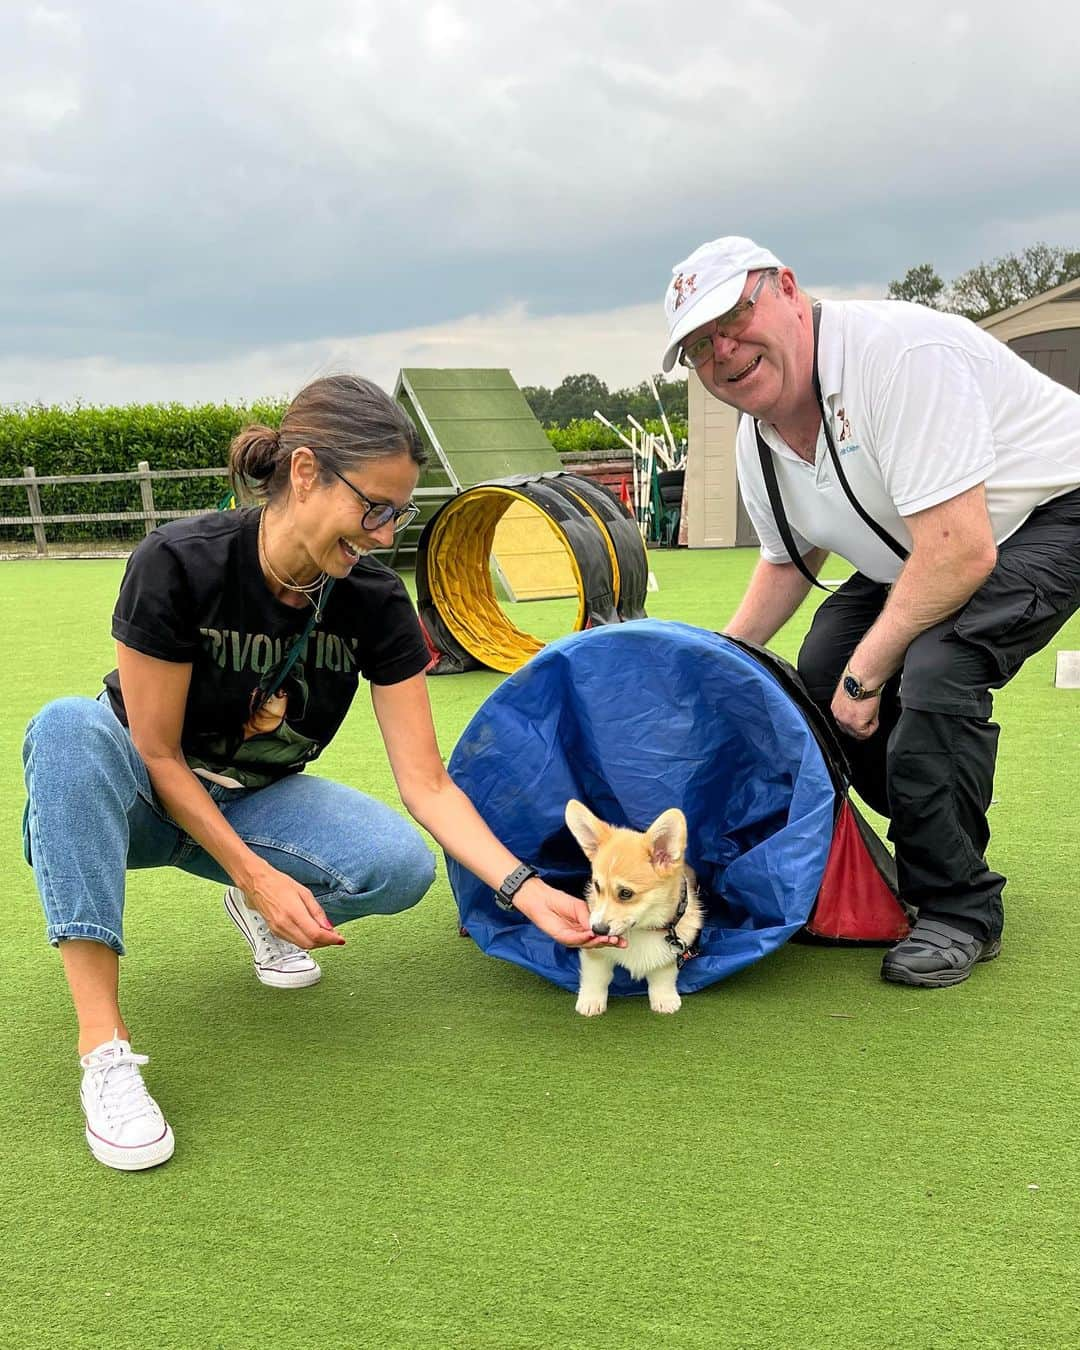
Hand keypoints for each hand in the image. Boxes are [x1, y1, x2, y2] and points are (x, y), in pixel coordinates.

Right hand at [244, 868, 345, 948]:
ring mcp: (278, 930)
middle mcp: (284, 925)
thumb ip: (317, 912)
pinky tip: (312, 934)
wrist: (257, 884)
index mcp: (293, 913)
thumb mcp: (304, 893)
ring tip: (326, 935)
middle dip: (325, 943)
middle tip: (335, 937)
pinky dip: (306, 941)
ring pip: (302, 945)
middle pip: (310, 943)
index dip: (331, 939)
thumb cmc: (278, 883)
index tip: (341, 939)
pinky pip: (294, 942)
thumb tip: (328, 926)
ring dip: (316, 943)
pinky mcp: (274, 932)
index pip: (316, 934)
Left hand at [511, 878, 626, 949]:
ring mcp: (571, 938)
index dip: (612, 938)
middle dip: (608, 943)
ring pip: (587, 944)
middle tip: (619, 942)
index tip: (623, 939)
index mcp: (585, 928)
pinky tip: (591, 934)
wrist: (542, 899)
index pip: (600, 936)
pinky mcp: (562, 938)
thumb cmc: (560, 901)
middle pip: (596, 943)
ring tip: (609, 939)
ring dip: (599, 942)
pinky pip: (575, 940)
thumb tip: (600, 929)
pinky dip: (584, 938)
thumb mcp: (581, 908)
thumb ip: (590, 919)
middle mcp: (579, 935)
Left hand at [831, 682, 881, 739]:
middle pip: (850, 731)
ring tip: (872, 711)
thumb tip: (859, 711)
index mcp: (836, 708)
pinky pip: (867, 732)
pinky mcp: (856, 723)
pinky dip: (874, 724)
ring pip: (859, 733)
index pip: (844, 724)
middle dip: (862, 727)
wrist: (863, 678)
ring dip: (868, 725)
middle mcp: (838, 716)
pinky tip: (874, 712)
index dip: (856, 723)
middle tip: (870, 716)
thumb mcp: (851, 695)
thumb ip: (851, 707)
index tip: (864, 718)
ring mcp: (846, 721)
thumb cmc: (860, 680)